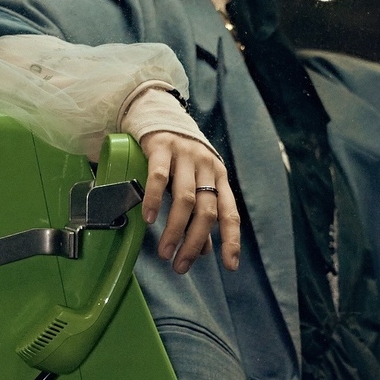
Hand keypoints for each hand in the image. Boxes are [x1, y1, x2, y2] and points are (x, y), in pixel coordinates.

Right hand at [139, 130, 239, 273]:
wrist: (160, 114)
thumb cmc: (181, 156)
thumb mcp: (196, 181)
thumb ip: (201, 213)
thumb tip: (207, 251)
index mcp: (219, 176)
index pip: (229, 212)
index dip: (231, 239)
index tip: (230, 266)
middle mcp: (207, 166)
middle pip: (206, 210)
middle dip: (194, 242)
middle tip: (179, 266)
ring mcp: (185, 155)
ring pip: (185, 198)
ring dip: (174, 229)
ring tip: (164, 252)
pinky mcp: (162, 147)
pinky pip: (159, 177)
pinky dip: (154, 200)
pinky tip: (148, 219)